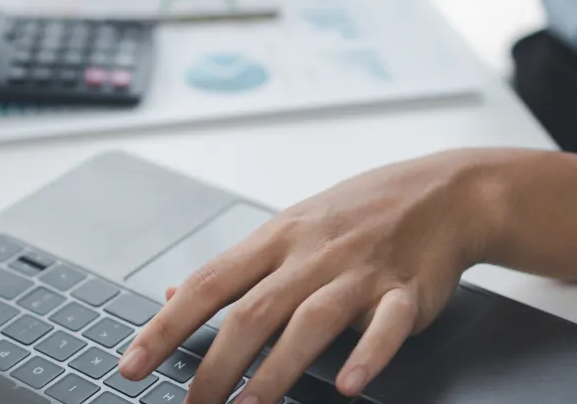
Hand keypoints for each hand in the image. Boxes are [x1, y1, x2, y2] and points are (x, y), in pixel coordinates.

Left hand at [116, 150, 510, 403]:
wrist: (445, 192)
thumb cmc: (358, 214)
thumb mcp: (288, 228)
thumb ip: (235, 268)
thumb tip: (171, 294)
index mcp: (277, 238)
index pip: (209, 284)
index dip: (166, 326)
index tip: (131, 364)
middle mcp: (312, 254)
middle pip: (253, 311)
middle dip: (215, 365)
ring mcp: (360, 273)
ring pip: (311, 322)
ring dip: (276, 370)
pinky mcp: (407, 292)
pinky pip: (386, 325)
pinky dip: (368, 355)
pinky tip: (349, 385)